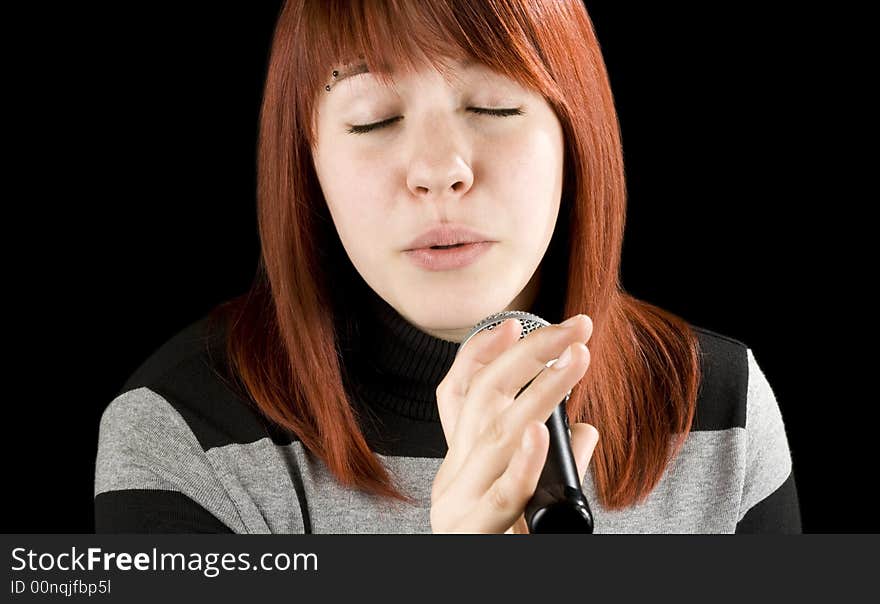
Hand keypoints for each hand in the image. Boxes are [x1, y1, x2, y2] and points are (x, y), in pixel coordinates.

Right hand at [430, 315, 598, 532]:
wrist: (482, 592)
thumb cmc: (511, 544)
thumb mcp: (529, 499)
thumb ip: (558, 464)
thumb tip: (589, 429)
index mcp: (461, 462)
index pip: (457, 396)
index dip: (480, 354)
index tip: (513, 322)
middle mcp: (452, 476)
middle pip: (482, 402)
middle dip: (529, 357)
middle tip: (575, 328)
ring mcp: (458, 504)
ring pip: (497, 436)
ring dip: (541, 393)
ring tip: (576, 360)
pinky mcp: (473, 535)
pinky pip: (501, 496)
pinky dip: (523, 462)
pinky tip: (542, 431)